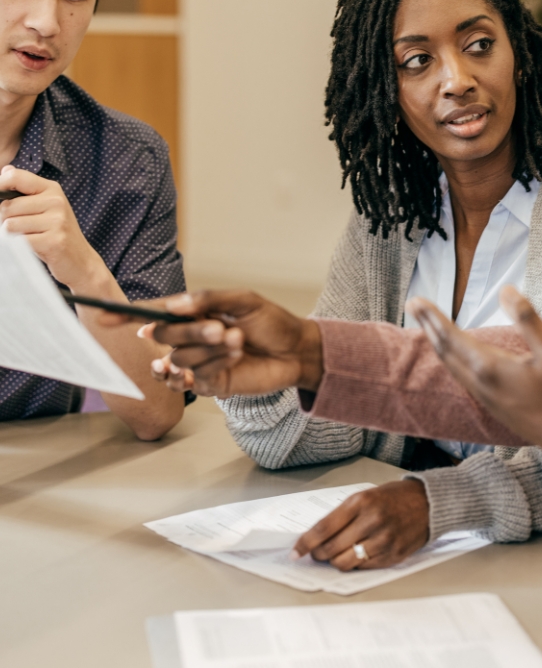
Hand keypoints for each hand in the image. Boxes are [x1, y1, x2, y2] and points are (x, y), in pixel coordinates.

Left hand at [0, 166, 106, 289]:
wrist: (81, 260)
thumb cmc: (58, 233)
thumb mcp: (45, 206)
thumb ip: (25, 189)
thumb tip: (5, 170)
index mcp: (52, 189)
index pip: (14, 177)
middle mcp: (56, 202)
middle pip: (7, 206)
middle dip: (7, 219)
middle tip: (24, 227)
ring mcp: (57, 221)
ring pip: (9, 224)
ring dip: (13, 235)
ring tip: (31, 237)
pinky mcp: (54, 240)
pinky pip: (20, 241)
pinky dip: (22, 247)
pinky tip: (37, 247)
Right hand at [101, 290, 323, 397]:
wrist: (297, 351)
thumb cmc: (272, 322)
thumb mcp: (244, 300)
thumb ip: (209, 299)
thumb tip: (175, 304)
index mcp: (193, 314)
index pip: (153, 314)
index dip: (127, 316)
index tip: (102, 316)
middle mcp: (190, 338)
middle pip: (163, 337)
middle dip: (189, 332)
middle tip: (221, 327)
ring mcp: (199, 363)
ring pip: (180, 359)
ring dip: (208, 350)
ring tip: (238, 341)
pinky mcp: (210, 385)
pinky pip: (196, 378)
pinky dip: (213, 366)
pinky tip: (232, 357)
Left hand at [291, 480, 429, 569]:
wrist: (428, 503)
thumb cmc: (394, 498)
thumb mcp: (366, 495)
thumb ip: (342, 514)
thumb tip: (317, 537)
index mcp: (361, 502)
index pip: (323, 528)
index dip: (305, 543)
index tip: (295, 552)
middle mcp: (371, 521)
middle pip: (331, 549)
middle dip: (318, 555)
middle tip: (316, 554)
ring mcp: (383, 540)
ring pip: (345, 563)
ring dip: (335, 562)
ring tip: (337, 555)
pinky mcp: (393, 555)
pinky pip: (363, 567)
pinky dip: (355, 564)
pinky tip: (357, 555)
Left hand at [408, 285, 541, 455]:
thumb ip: (527, 319)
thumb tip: (506, 291)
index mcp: (490, 368)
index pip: (451, 336)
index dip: (432, 316)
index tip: (415, 300)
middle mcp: (481, 385)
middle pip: (445, 351)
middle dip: (428, 326)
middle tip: (413, 305)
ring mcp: (487, 399)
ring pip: (452, 367)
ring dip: (438, 344)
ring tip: (429, 328)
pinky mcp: (495, 408)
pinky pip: (463, 379)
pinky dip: (452, 361)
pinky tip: (458, 359)